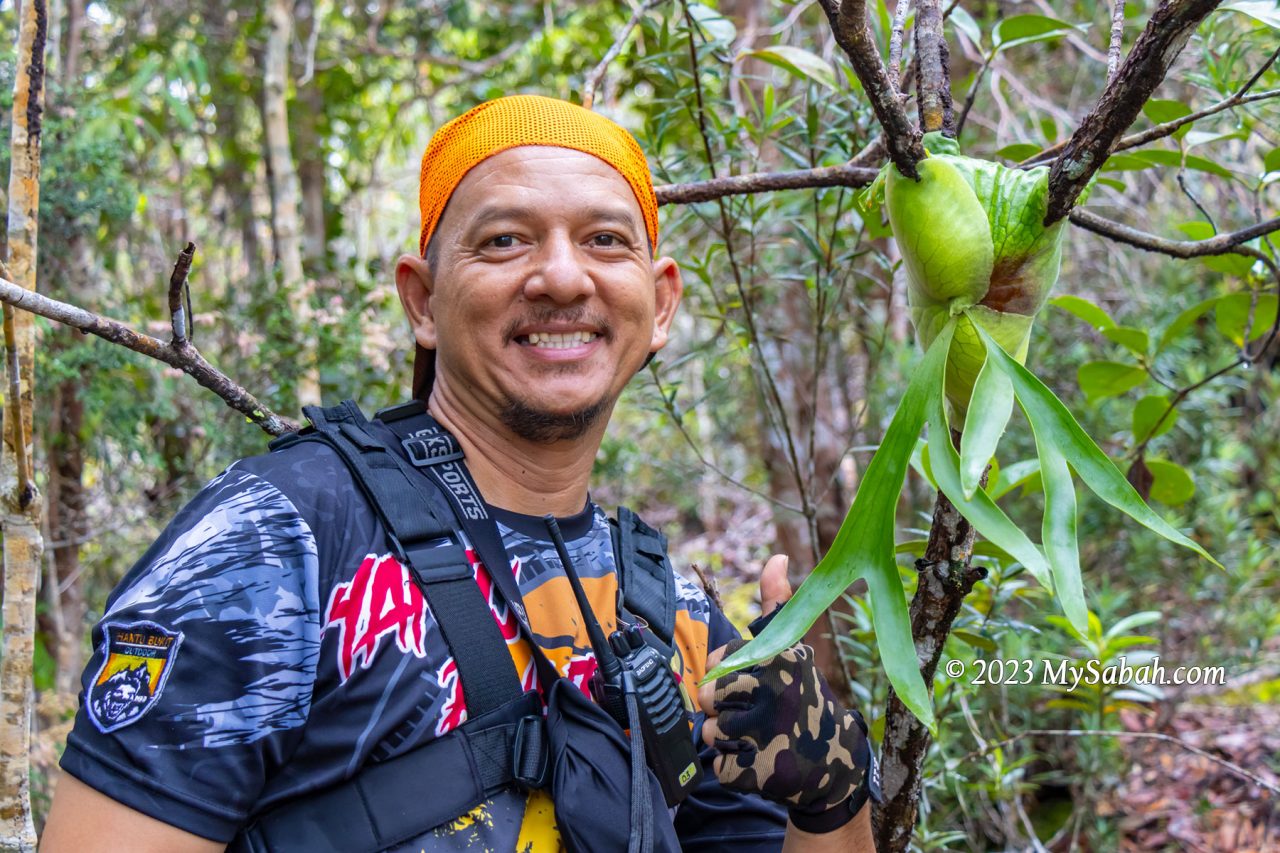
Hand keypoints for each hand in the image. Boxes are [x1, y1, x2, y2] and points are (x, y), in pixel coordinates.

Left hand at [698, 555, 873, 827]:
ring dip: (729, 741)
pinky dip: (734, 770)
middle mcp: (772, 691)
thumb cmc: (804, 695)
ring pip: (710, 733)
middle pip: (708, 698)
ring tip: (762, 738)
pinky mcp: (759, 771)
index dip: (730, 678)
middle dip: (725, 711)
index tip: (756, 685)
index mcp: (776, 657)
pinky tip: (762, 762)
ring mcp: (766, 733)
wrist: (835, 760)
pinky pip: (719, 768)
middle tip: (758, 716)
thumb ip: (777, 604)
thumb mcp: (793, 647)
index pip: (718, 665)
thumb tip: (775, 557)